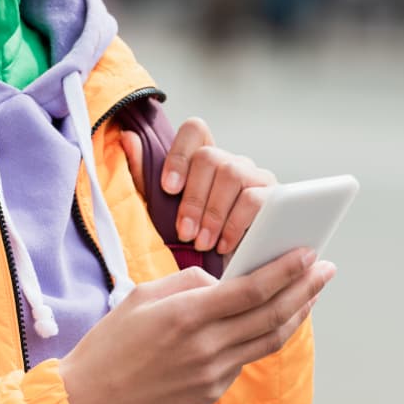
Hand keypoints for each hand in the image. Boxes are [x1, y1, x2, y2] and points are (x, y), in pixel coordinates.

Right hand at [58, 248, 334, 403]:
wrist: (89, 397)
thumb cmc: (112, 339)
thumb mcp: (145, 294)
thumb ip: (191, 281)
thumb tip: (225, 279)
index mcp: (188, 316)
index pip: (252, 290)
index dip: (286, 270)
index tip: (309, 252)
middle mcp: (206, 348)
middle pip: (271, 315)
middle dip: (305, 289)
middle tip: (326, 269)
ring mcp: (211, 374)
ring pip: (268, 339)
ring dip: (296, 313)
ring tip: (312, 291)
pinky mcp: (210, 392)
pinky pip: (246, 357)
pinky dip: (266, 333)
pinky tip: (277, 316)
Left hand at [123, 117, 275, 254]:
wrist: (229, 273)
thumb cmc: (195, 240)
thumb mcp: (164, 212)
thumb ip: (145, 176)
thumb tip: (127, 138)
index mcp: (205, 160)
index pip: (195, 130)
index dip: (180, 153)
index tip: (168, 188)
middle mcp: (231, 161)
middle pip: (210, 156)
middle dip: (193, 198)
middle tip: (185, 233)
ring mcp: (255, 176)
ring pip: (232, 174)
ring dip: (214, 213)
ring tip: (203, 243)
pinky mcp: (275, 197)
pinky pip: (255, 198)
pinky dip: (236, 223)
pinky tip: (224, 244)